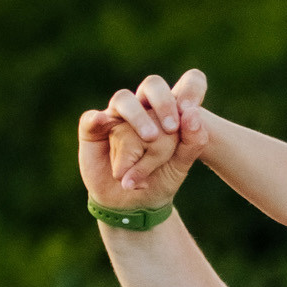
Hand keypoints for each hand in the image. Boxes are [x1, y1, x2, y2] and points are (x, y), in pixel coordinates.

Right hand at [79, 69, 207, 209]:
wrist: (133, 203)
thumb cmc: (160, 179)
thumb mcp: (181, 165)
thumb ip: (192, 142)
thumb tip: (193, 115)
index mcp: (171, 111)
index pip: (188, 84)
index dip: (192, 88)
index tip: (193, 110)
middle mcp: (144, 107)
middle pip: (153, 86)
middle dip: (164, 103)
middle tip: (172, 128)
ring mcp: (117, 115)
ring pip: (124, 100)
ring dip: (138, 116)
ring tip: (150, 138)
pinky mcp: (93, 128)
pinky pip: (92, 118)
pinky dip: (97, 119)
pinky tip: (103, 122)